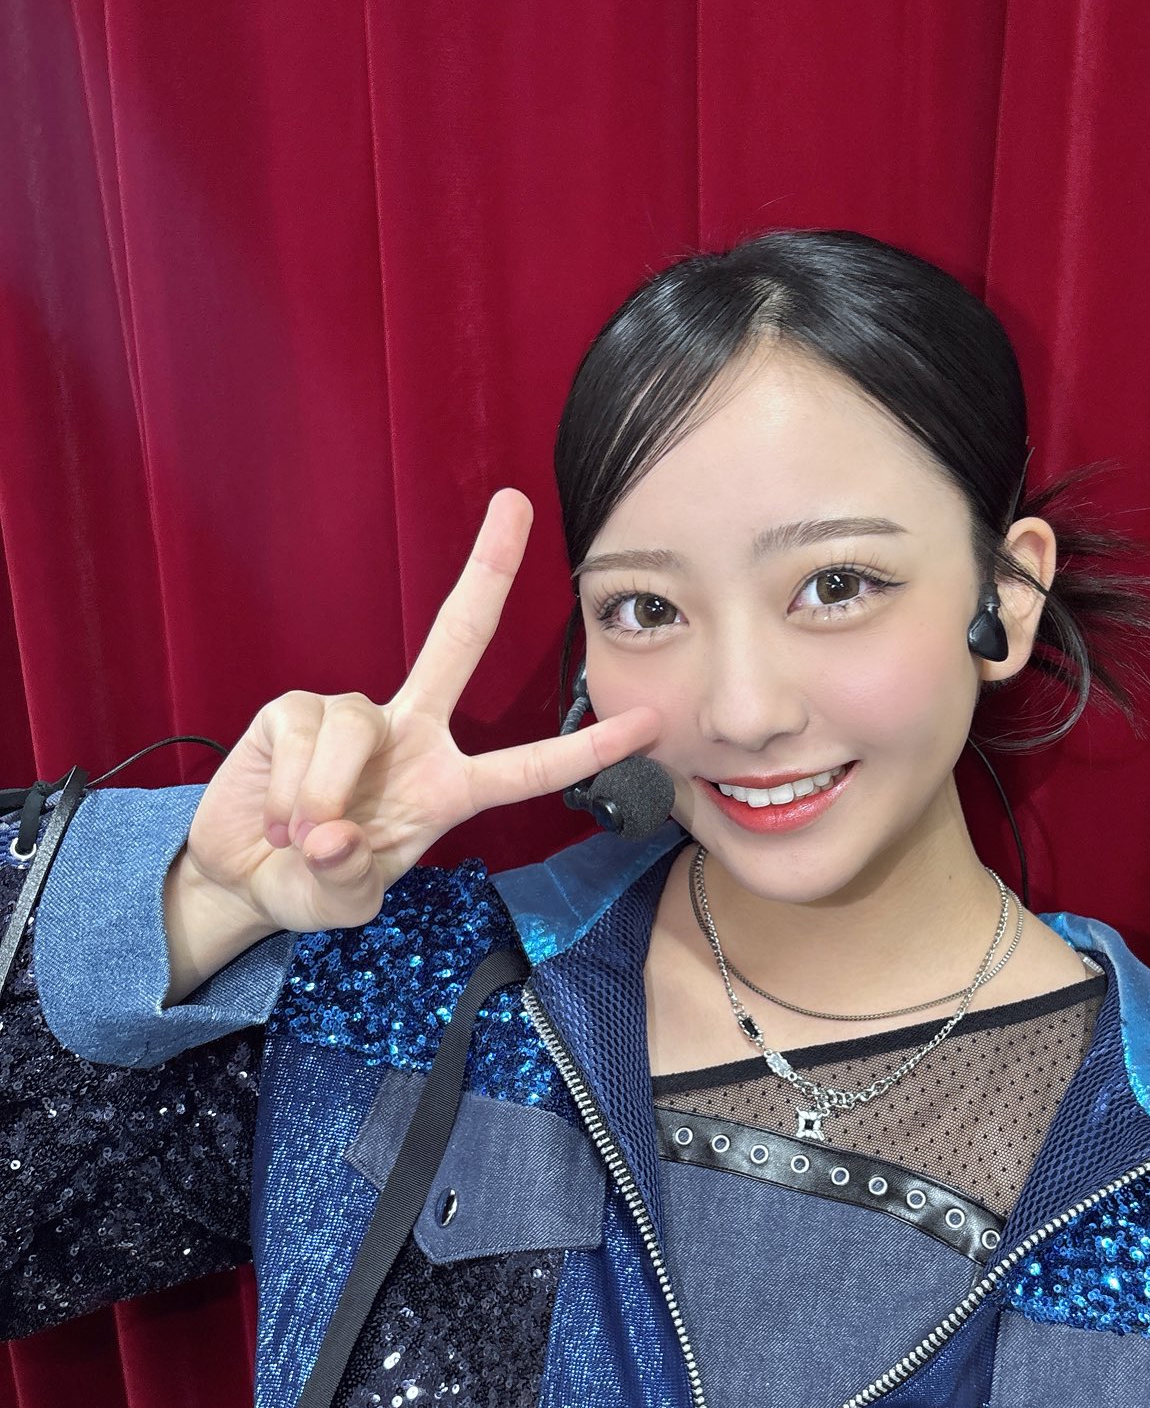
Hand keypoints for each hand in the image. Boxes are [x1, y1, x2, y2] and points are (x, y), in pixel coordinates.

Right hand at [176, 489, 661, 938]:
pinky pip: (303, 734)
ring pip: (354, 728)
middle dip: (486, 570)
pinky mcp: (291, 709)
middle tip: (515, 504)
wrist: (245, 879)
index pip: (530, 766)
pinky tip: (277, 820)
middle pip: (456, 638)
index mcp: (448, 788)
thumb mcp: (343, 904)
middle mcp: (410, 736)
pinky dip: (288, 792)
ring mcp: (351, 717)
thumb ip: (348, 882)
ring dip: (322, 797)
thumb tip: (333, 838)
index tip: (648, 723)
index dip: (588, 748)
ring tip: (301, 840)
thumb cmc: (314, 885)